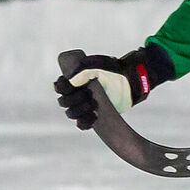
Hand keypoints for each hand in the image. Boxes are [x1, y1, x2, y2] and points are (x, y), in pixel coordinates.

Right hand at [54, 45, 171, 129]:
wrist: (130, 79)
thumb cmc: (112, 70)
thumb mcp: (94, 65)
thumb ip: (80, 70)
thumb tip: (70, 82)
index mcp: (74, 79)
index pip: (59, 87)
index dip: (62, 89)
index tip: (73, 87)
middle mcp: (76, 92)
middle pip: (64, 102)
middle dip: (74, 100)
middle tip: (89, 95)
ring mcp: (84, 105)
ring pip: (71, 113)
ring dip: (78, 111)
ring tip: (93, 106)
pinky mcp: (93, 115)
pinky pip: (81, 124)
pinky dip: (83, 123)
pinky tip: (92, 119)